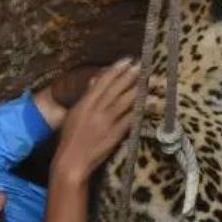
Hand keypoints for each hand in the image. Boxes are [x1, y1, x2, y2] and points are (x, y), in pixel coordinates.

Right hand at [53, 58, 141, 180]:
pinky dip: (140, 110)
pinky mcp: (115, 134)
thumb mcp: (75, 114)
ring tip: (150, 80)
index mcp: (85, 104)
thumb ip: (86, 96)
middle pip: (116, 89)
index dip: (116, 70)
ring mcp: (106, 122)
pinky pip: (130, 119)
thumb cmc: (71, 138)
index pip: (102, 82)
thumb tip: (95, 79)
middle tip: (141, 64)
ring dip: (138, 89)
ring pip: (125, 101)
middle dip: (129, 75)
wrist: (71, 161)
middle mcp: (96, 110)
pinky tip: (151, 103)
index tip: (127, 60)